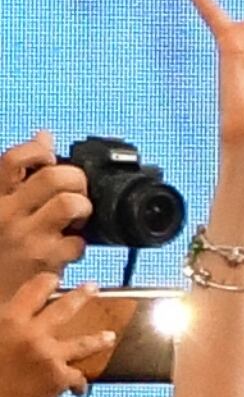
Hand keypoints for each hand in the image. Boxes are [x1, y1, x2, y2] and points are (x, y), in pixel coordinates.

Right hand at [0, 133, 89, 298]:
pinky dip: (80, 243)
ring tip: (78, 216)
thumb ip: (18, 175)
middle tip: (78, 189)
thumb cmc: (0, 246)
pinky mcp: (47, 260)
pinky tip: (70, 245)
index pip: (13, 159)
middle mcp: (7, 213)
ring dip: (83, 207)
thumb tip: (44, 136)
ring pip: (69, 204)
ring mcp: (28, 237)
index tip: (52, 156)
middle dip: (76, 179)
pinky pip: (77, 242)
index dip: (40, 150)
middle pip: (53, 177)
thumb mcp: (0, 206)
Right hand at [0, 274, 113, 396]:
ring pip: (83, 343)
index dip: (45, 282)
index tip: (55, 279)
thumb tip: (12, 315)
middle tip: (94, 287)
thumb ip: (7, 324)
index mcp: (9, 321)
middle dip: (81, 296)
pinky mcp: (61, 377)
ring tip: (110, 336)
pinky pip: (77, 377)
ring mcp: (49, 355)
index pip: (32, 292)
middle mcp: (32, 334)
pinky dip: (77, 384)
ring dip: (98, 339)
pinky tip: (77, 390)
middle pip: (64, 309)